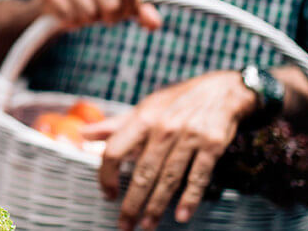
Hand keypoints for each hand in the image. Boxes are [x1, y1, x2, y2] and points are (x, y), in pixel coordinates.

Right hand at [37, 0, 161, 29]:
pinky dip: (74, 21)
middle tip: (106, 14)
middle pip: (112, 5)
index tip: (126, 9)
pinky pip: (71, 18)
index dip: (130, 7)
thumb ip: (141, 11)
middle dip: (112, 17)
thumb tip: (154, 23)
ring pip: (90, 14)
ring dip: (91, 19)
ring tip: (87, 11)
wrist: (61, 0)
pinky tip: (72, 12)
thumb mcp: (123, 1)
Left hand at [85, 71, 256, 229]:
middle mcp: (164, 128)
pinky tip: (182, 216)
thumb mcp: (146, 107)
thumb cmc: (178, 101)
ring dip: (156, 206)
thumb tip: (84, 135)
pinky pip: (198, 176)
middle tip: (124, 224)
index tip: (107, 193)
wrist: (223, 90)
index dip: (106, 175)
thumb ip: (116, 125)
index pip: (115, 150)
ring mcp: (189, 137)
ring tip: (147, 225)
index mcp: (144, 118)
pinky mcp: (212, 145)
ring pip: (168, 178)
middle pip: (142, 172)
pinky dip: (189, 198)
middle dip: (132, 202)